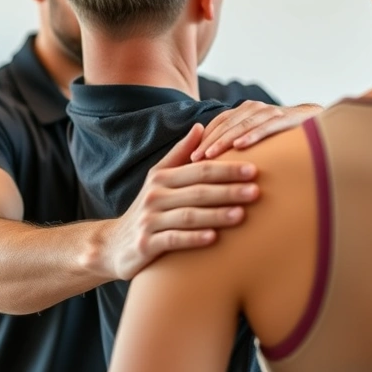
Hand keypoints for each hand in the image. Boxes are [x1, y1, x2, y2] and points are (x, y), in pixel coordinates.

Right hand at [102, 123, 260, 280]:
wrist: (114, 244)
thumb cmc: (148, 208)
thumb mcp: (158, 178)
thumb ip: (179, 154)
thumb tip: (200, 127)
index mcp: (161, 177)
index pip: (199, 170)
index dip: (226, 169)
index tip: (254, 169)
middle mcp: (154, 196)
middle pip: (197, 191)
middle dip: (228, 190)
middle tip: (256, 191)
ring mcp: (149, 220)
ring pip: (188, 215)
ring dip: (215, 214)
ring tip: (241, 215)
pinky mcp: (145, 245)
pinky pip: (173, 239)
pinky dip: (193, 238)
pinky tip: (213, 238)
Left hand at [194, 102, 323, 160]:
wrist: (323, 128)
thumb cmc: (285, 139)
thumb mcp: (258, 139)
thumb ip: (239, 145)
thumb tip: (213, 166)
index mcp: (245, 111)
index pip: (218, 123)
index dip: (203, 138)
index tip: (188, 157)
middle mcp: (255, 108)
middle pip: (226, 124)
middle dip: (208, 142)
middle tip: (193, 160)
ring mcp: (270, 112)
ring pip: (241, 125)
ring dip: (224, 140)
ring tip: (210, 155)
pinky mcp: (286, 118)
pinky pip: (266, 127)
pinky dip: (252, 136)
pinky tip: (240, 147)